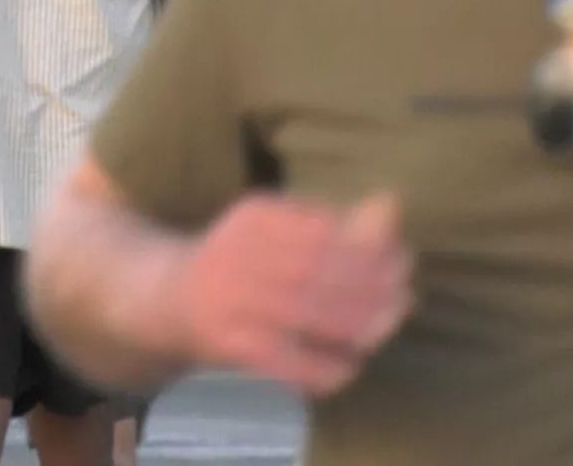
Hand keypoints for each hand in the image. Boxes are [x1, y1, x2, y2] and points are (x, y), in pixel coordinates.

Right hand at [175, 192, 412, 396]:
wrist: (168, 300)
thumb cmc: (240, 259)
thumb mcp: (280, 227)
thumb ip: (335, 220)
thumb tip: (392, 204)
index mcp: (253, 217)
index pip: (325, 230)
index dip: (372, 248)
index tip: (402, 259)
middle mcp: (236, 254)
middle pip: (320, 272)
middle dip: (372, 288)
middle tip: (404, 298)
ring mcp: (229, 302)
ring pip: (309, 316)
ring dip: (359, 327)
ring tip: (382, 329)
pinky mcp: (228, 344)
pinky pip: (290, 361)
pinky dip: (327, 367)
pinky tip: (347, 366)